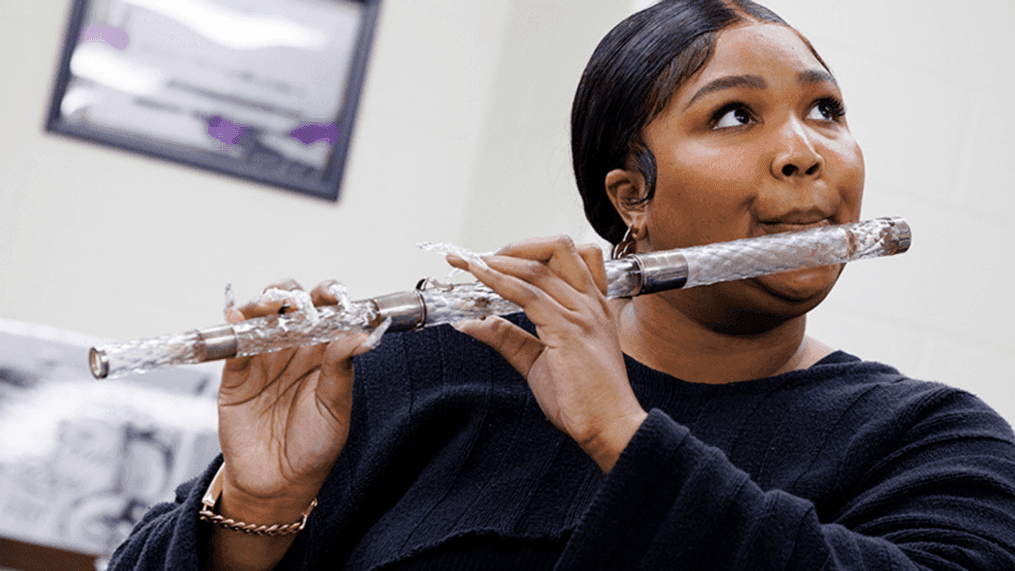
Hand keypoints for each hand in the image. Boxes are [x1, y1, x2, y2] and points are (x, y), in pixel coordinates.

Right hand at [216, 279, 372, 522]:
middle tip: (296, 301)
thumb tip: (360, 334)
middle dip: (291, 292)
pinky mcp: (235, 374)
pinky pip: (232, 344)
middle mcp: (293, 348)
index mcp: (323, 352)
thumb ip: (341, 368)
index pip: (327, 312)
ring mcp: (263, 358)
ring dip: (262, 303)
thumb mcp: (336, 408)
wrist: (278, 484)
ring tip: (269, 305)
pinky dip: (234, 327)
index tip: (333, 294)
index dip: (329, 296)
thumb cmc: (315, 446)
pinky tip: (238, 317)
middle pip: (290, 306)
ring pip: (259, 317)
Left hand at [449, 237, 647, 471]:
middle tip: (482, 259)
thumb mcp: (538, 361)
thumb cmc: (585, 400)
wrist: (610, 428)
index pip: (566, 257)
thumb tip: (474, 322)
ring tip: (471, 264)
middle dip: (515, 246)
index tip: (491, 257)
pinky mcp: (568, 330)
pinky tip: (480, 279)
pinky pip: (528, 294)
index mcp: (591, 305)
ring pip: (537, 268)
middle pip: (557, 247)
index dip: (526, 249)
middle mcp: (590, 302)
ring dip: (497, 261)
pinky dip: (498, 281)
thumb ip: (509, 338)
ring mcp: (582, 313)